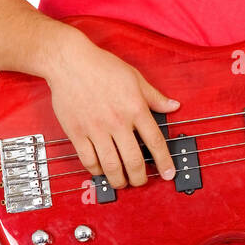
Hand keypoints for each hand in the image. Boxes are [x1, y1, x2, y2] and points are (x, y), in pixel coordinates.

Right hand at [43, 30, 180, 187]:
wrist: (70, 62)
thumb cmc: (103, 67)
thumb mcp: (135, 77)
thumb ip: (155, 96)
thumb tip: (174, 106)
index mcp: (135, 108)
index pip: (155, 141)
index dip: (164, 161)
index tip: (168, 174)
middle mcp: (117, 121)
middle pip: (133, 160)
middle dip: (140, 178)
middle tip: (141, 182)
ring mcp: (96, 129)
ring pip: (111, 165)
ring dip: (119, 180)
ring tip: (122, 182)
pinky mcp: (77, 132)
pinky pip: (88, 159)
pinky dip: (97, 170)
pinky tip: (101, 171)